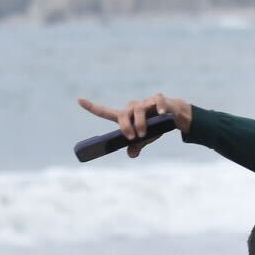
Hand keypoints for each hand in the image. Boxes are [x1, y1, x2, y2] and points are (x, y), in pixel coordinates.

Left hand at [76, 93, 193, 157]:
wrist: (175, 115)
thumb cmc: (156, 126)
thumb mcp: (146, 139)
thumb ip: (137, 146)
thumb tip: (131, 155)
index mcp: (126, 116)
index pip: (106, 112)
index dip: (92, 107)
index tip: (79, 100)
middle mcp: (133, 107)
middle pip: (122, 113)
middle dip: (125, 126)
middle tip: (131, 137)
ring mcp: (146, 103)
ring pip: (138, 109)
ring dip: (139, 123)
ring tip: (144, 134)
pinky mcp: (159, 100)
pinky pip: (157, 101)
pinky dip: (159, 108)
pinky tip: (161, 113)